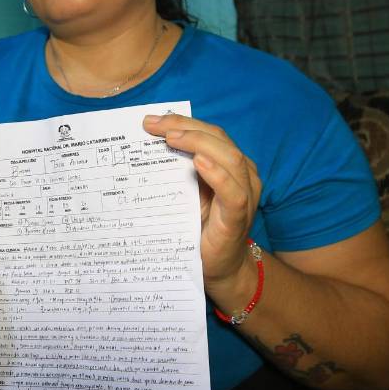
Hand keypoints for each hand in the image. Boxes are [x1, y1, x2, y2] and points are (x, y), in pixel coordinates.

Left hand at [142, 113, 261, 284]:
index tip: (149, 120)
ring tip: (172, 137)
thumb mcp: (186, 194)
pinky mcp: (238, 217)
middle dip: (184, 127)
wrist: (218, 269)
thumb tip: (143, 146)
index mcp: (228, 164)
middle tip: (153, 125)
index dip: (181, 122)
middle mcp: (242, 174)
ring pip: (229, 157)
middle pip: (218, 138)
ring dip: (198, 143)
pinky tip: (199, 162)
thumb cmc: (199, 229)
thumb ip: (176, 171)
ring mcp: (245, 194)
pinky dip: (217, 174)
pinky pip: (232, 192)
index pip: (208, 133)